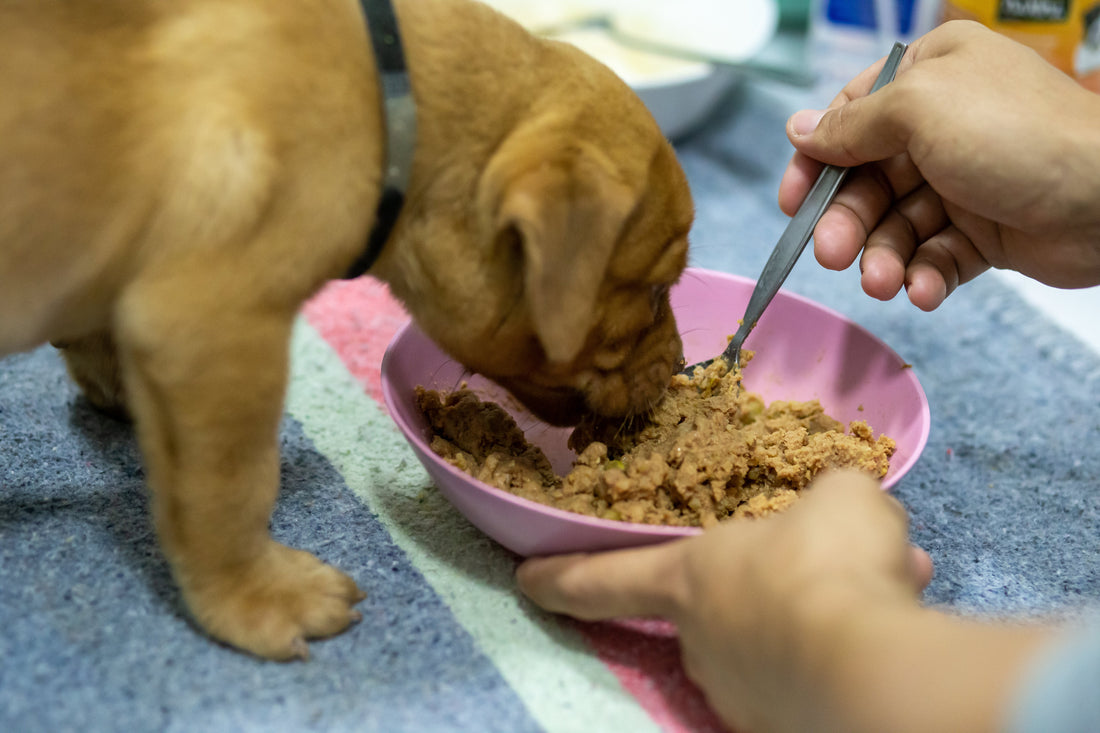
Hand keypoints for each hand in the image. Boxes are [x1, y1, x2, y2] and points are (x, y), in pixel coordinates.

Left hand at [517, 471, 932, 731]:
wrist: (874, 668)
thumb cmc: (827, 562)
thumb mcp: (837, 497)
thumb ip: (827, 497)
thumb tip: (843, 510)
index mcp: (690, 577)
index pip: (608, 576)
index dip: (563, 575)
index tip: (524, 578)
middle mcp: (703, 641)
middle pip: (720, 607)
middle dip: (776, 584)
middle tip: (829, 564)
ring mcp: (741, 693)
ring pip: (783, 638)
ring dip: (827, 615)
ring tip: (886, 589)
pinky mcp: (784, 728)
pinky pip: (817, 674)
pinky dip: (851, 651)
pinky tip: (892, 634)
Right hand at [779, 21, 1099, 310]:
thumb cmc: (1016, 135)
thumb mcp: (919, 108)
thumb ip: (852, 124)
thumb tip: (797, 128)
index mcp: (931, 75)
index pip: (852, 118)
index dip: (817, 163)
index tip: (793, 202)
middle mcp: (945, 125)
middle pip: (868, 180)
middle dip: (848, 222)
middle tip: (833, 254)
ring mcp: (965, 180)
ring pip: (896, 225)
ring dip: (883, 257)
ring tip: (883, 282)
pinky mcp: (984, 231)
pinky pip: (934, 255)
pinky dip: (924, 275)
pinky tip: (925, 289)